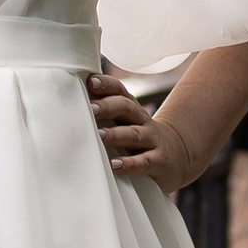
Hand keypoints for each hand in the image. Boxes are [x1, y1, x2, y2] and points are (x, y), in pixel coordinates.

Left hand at [88, 69, 201, 196]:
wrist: (178, 156)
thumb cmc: (139, 139)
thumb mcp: (126, 124)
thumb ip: (105, 114)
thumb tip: (70, 104)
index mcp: (132, 109)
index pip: (120, 91)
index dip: (107, 84)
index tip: (91, 81)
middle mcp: (142, 121)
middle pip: (126, 108)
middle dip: (108, 106)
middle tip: (90, 109)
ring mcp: (152, 141)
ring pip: (133, 134)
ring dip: (115, 134)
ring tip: (98, 136)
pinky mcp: (158, 162)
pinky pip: (143, 161)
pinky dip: (129, 163)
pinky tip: (114, 166)